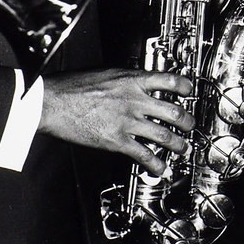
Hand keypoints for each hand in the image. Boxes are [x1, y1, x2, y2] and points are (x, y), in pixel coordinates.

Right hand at [40, 68, 194, 175]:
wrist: (52, 101)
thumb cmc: (73, 86)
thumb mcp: (107, 74)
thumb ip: (125, 80)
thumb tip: (135, 84)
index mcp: (133, 80)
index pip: (170, 80)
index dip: (185, 87)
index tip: (190, 92)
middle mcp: (135, 100)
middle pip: (174, 111)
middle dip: (187, 122)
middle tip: (191, 126)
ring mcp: (127, 121)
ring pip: (164, 135)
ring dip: (178, 144)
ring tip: (184, 149)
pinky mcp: (116, 141)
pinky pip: (143, 154)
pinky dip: (156, 164)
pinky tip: (162, 168)